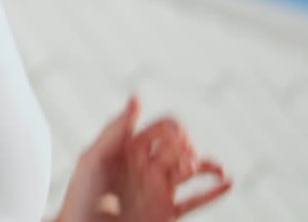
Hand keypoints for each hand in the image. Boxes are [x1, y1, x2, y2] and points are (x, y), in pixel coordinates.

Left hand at [57, 94, 231, 221]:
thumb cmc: (79, 198)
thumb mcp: (93, 160)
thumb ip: (116, 130)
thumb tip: (137, 97)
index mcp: (132, 148)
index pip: (163, 128)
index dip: (175, 131)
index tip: (177, 141)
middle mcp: (148, 166)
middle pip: (180, 147)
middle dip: (188, 149)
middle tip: (185, 161)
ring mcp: (159, 189)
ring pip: (192, 170)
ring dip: (207, 165)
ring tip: (216, 169)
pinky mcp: (166, 212)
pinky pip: (195, 201)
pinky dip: (214, 192)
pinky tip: (228, 183)